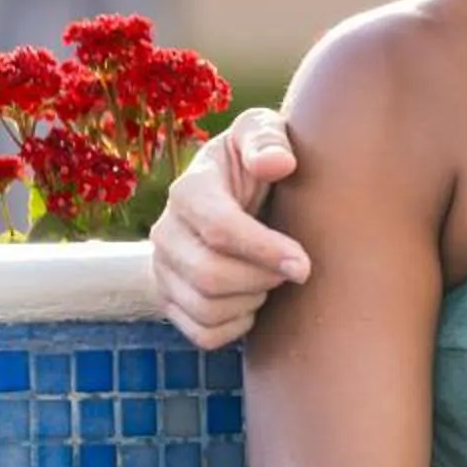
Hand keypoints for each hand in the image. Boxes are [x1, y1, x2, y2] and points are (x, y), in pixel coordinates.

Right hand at [149, 108, 309, 349]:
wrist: (239, 191)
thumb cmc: (257, 158)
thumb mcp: (263, 132)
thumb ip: (268, 139)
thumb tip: (278, 163)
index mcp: (189, 189)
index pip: (219, 229)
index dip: (265, 251)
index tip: (304, 264)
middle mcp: (165, 231)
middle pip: (209, 275)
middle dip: (261, 279)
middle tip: (293, 270)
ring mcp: (163, 268)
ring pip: (205, 308)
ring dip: (251, 302)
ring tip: (272, 280)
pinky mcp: (169, 299)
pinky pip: (201, 334)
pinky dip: (236, 327)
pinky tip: (254, 302)